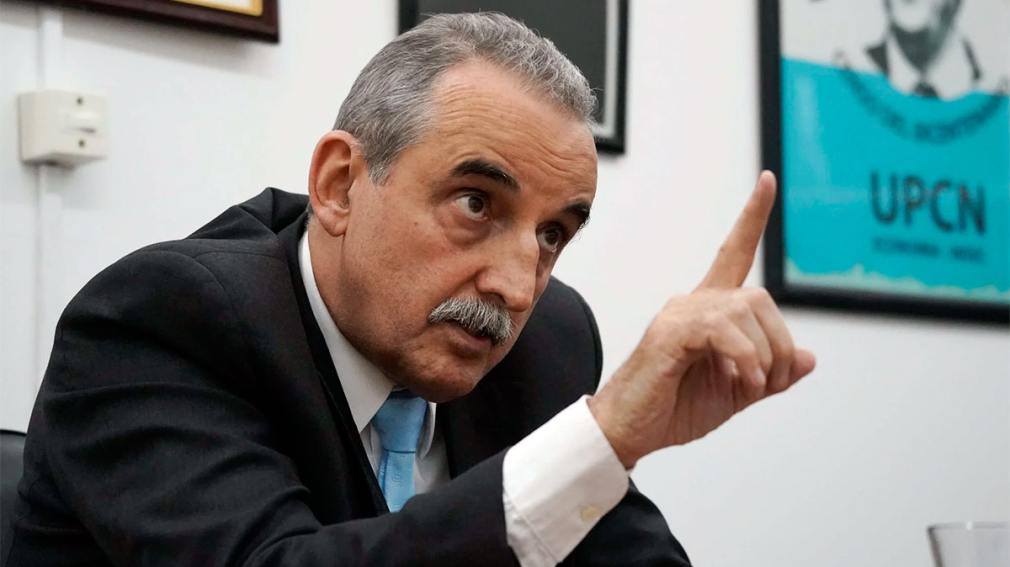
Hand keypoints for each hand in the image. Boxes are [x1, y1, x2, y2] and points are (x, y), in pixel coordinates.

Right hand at [588, 171, 816, 467]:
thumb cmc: (673, 408)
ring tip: (750, 385)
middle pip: (759, 297)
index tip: (768, 180)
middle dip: (779, 343)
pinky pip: (723, 329)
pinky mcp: (669, 332)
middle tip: (769, 381)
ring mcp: (679, 314)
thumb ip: (770, 375)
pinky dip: (744, 358)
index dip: (752, 218)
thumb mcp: (735, 393)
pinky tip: (739, 381)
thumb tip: (809, 358)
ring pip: (746, 310)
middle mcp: (693, 303)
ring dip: (764, 355)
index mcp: (709, 312)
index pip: (734, 252)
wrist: (629, 431)